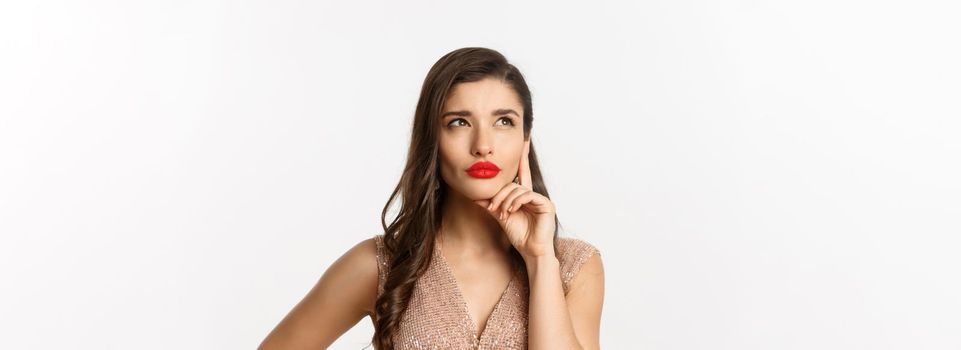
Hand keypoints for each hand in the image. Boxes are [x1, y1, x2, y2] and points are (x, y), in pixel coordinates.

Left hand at [473, 136, 555, 259]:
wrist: (530, 251)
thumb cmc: (519, 235)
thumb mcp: (501, 216)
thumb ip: (491, 204)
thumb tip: (477, 196)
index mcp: (524, 195)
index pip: (521, 171)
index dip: (521, 156)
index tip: (523, 138)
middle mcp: (533, 194)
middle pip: (513, 184)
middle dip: (500, 194)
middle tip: (493, 207)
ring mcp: (541, 199)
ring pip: (518, 190)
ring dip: (506, 201)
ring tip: (502, 213)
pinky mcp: (547, 204)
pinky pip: (528, 195)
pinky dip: (516, 202)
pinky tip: (511, 211)